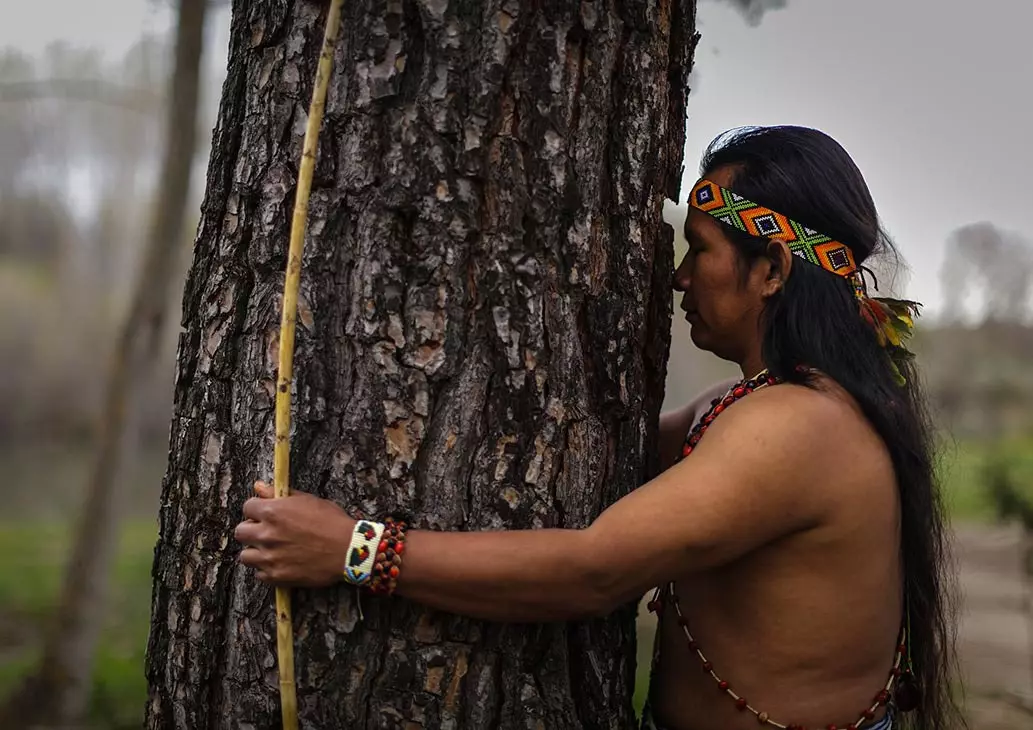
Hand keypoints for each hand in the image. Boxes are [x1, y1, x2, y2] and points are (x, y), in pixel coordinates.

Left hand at [234, 481, 354, 586]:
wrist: (349, 550)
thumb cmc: (332, 522)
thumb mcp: (308, 500)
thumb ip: (279, 494)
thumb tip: (259, 486)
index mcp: (273, 512)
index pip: (247, 507)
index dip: (256, 509)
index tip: (265, 514)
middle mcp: (266, 535)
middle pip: (240, 532)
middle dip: (251, 530)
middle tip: (267, 532)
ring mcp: (269, 557)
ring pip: (245, 556)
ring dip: (256, 552)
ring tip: (272, 551)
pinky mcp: (276, 576)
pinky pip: (259, 575)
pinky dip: (267, 570)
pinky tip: (281, 564)